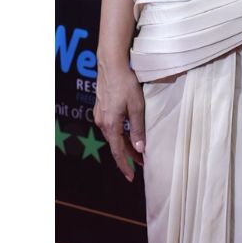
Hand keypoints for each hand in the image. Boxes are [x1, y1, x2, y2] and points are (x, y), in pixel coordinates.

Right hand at [93, 60, 145, 181]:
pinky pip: (111, 126)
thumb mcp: (137, 107)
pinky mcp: (101, 107)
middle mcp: (102, 122)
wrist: (111, 65)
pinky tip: (128, 132)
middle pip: (116, 145)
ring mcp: (100, 114)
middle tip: (141, 163)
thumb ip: (137, 129)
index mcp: (111, 125)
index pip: (118, 152)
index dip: (125, 165)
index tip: (131, 177)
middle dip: (128, 155)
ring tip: (138, 149)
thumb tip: (139, 149)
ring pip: (113, 135)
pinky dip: (120, 133)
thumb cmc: (126, 84)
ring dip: (125, 143)